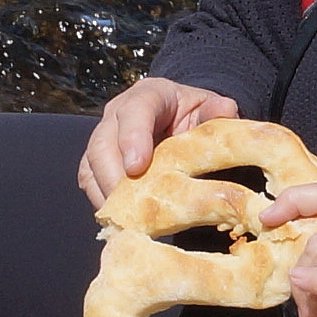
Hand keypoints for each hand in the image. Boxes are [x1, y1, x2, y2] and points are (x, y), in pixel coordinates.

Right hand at [77, 77, 239, 208]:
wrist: (182, 120)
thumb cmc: (196, 115)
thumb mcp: (211, 108)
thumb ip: (216, 110)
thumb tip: (226, 110)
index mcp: (149, 95)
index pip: (135, 110)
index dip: (132, 138)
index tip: (136, 168)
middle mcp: (118, 113)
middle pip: (103, 142)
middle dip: (112, 175)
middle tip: (128, 206)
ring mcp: (104, 137)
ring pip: (91, 164)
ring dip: (105, 194)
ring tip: (124, 221)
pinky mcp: (97, 161)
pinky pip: (90, 181)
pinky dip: (102, 202)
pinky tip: (119, 222)